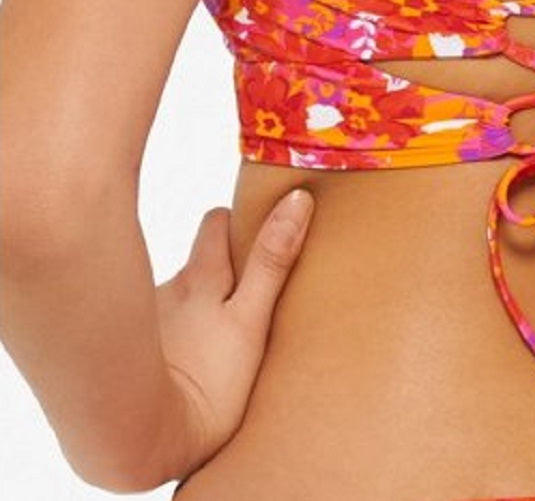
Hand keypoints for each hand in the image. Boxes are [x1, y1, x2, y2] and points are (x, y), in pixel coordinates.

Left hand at [150, 189, 314, 485]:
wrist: (142, 442)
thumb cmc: (206, 383)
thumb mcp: (251, 321)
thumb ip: (271, 262)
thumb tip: (296, 198)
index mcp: (200, 274)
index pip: (217, 221)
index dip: (237, 224)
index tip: (259, 237)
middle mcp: (170, 289)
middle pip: (197, 257)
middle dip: (219, 261)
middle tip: (247, 288)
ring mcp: (148, 322)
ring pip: (178, 297)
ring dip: (196, 305)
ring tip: (216, 340)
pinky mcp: (131, 355)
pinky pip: (160, 332)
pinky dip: (174, 337)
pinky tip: (187, 366)